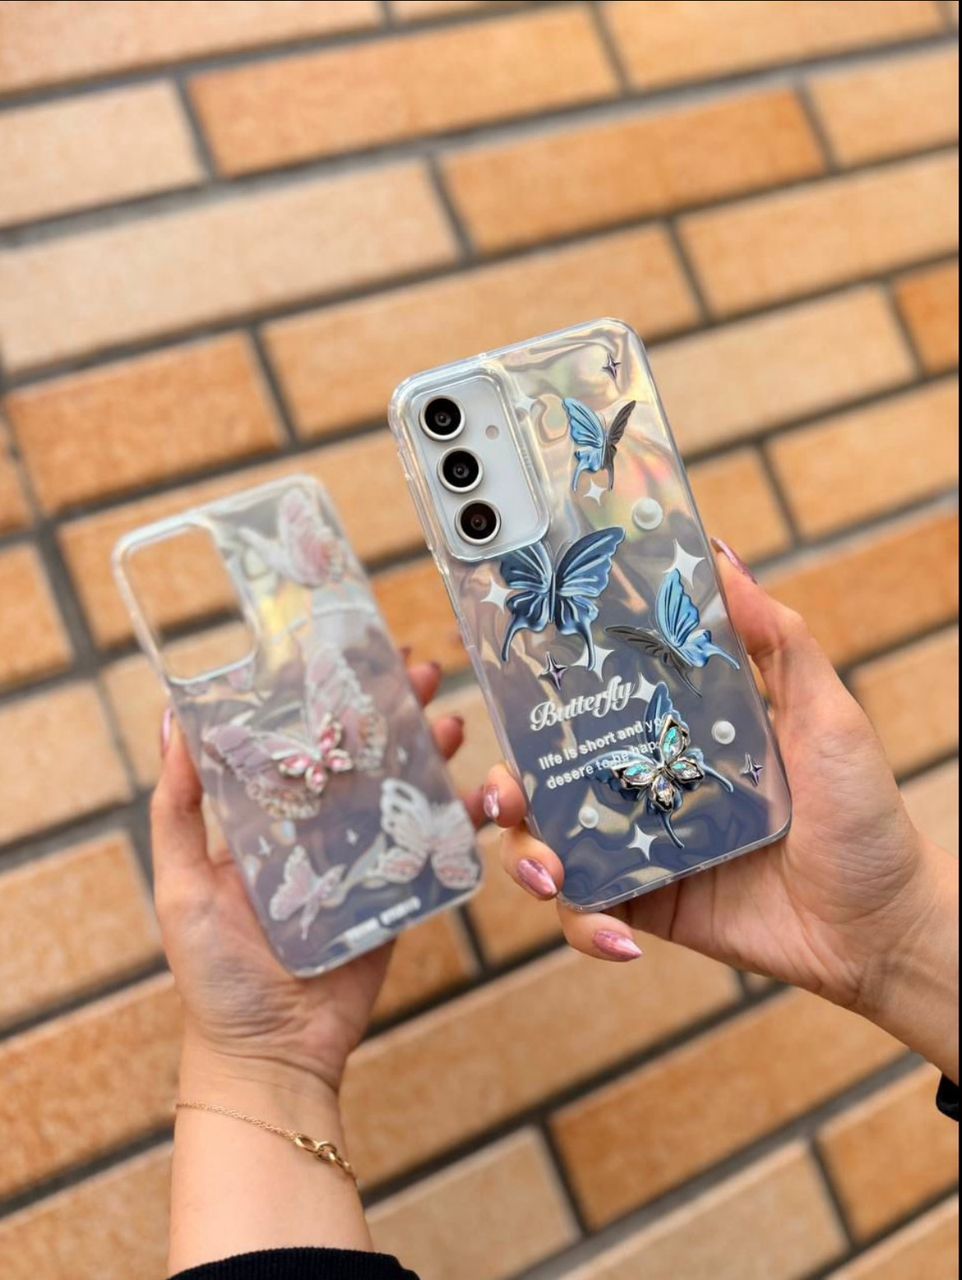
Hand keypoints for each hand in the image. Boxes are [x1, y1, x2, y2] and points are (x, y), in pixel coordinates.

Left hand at [152, 660, 481, 1096]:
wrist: (270, 1054)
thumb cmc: (213, 973)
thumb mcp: (181, 884)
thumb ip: (179, 808)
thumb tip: (170, 720)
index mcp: (266, 819)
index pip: (302, 741)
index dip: (330, 697)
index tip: (354, 654)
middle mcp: (316, 830)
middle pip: (362, 754)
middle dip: (393, 710)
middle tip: (422, 670)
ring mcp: (360, 860)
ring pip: (402, 789)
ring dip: (429, 749)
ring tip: (451, 716)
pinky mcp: (395, 894)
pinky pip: (429, 845)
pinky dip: (457, 814)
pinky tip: (475, 786)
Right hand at [485, 544, 958, 1079]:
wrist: (882, 926)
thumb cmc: (862, 814)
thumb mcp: (825, 714)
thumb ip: (777, 639)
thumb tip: (724, 558)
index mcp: (673, 728)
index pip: (589, 702)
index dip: (539, 696)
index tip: (510, 683)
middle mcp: (644, 781)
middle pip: (546, 776)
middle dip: (505, 786)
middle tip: (506, 796)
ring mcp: (639, 845)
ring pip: (548, 844)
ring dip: (526, 858)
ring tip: (548, 874)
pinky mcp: (645, 903)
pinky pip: (587, 912)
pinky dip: (585, 925)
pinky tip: (620, 938)